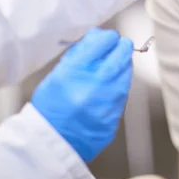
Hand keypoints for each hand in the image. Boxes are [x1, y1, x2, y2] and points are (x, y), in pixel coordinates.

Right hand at [31, 28, 132, 161]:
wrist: (52, 141)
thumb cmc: (50, 106)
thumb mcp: (58, 73)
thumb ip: (80, 53)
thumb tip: (99, 36)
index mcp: (77, 70)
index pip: (106, 40)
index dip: (108, 36)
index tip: (108, 38)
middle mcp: (96, 83)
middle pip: (123, 53)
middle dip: (121, 47)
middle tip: (118, 47)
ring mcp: (109, 101)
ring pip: (127, 72)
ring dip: (122, 65)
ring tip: (111, 68)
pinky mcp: (116, 114)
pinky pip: (124, 92)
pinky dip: (119, 85)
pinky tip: (108, 88)